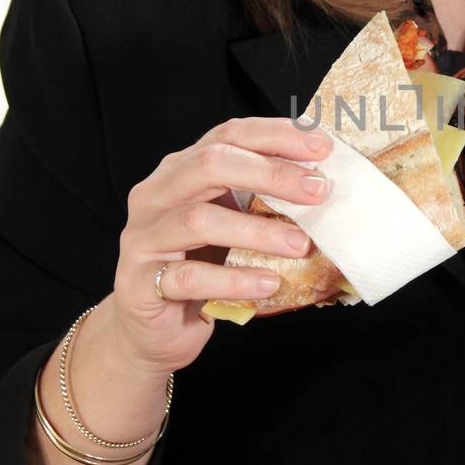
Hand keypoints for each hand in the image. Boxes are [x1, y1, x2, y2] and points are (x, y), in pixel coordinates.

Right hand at [110, 117, 331, 375]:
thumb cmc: (200, 267)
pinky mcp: (141, 283)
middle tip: (317, 191)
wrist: (152, 328)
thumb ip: (260, 200)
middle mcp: (156, 195)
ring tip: (300, 245)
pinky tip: (269, 283)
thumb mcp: (230, 223)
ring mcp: (144, 238)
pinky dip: (235, 279)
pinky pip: (191, 277)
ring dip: (258, 231)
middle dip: (270, 174)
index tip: (322, 146)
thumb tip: (323, 183)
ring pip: (200, 220)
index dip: (275, 135)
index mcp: (180, 171)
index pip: (228, 135)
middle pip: (210, 165)